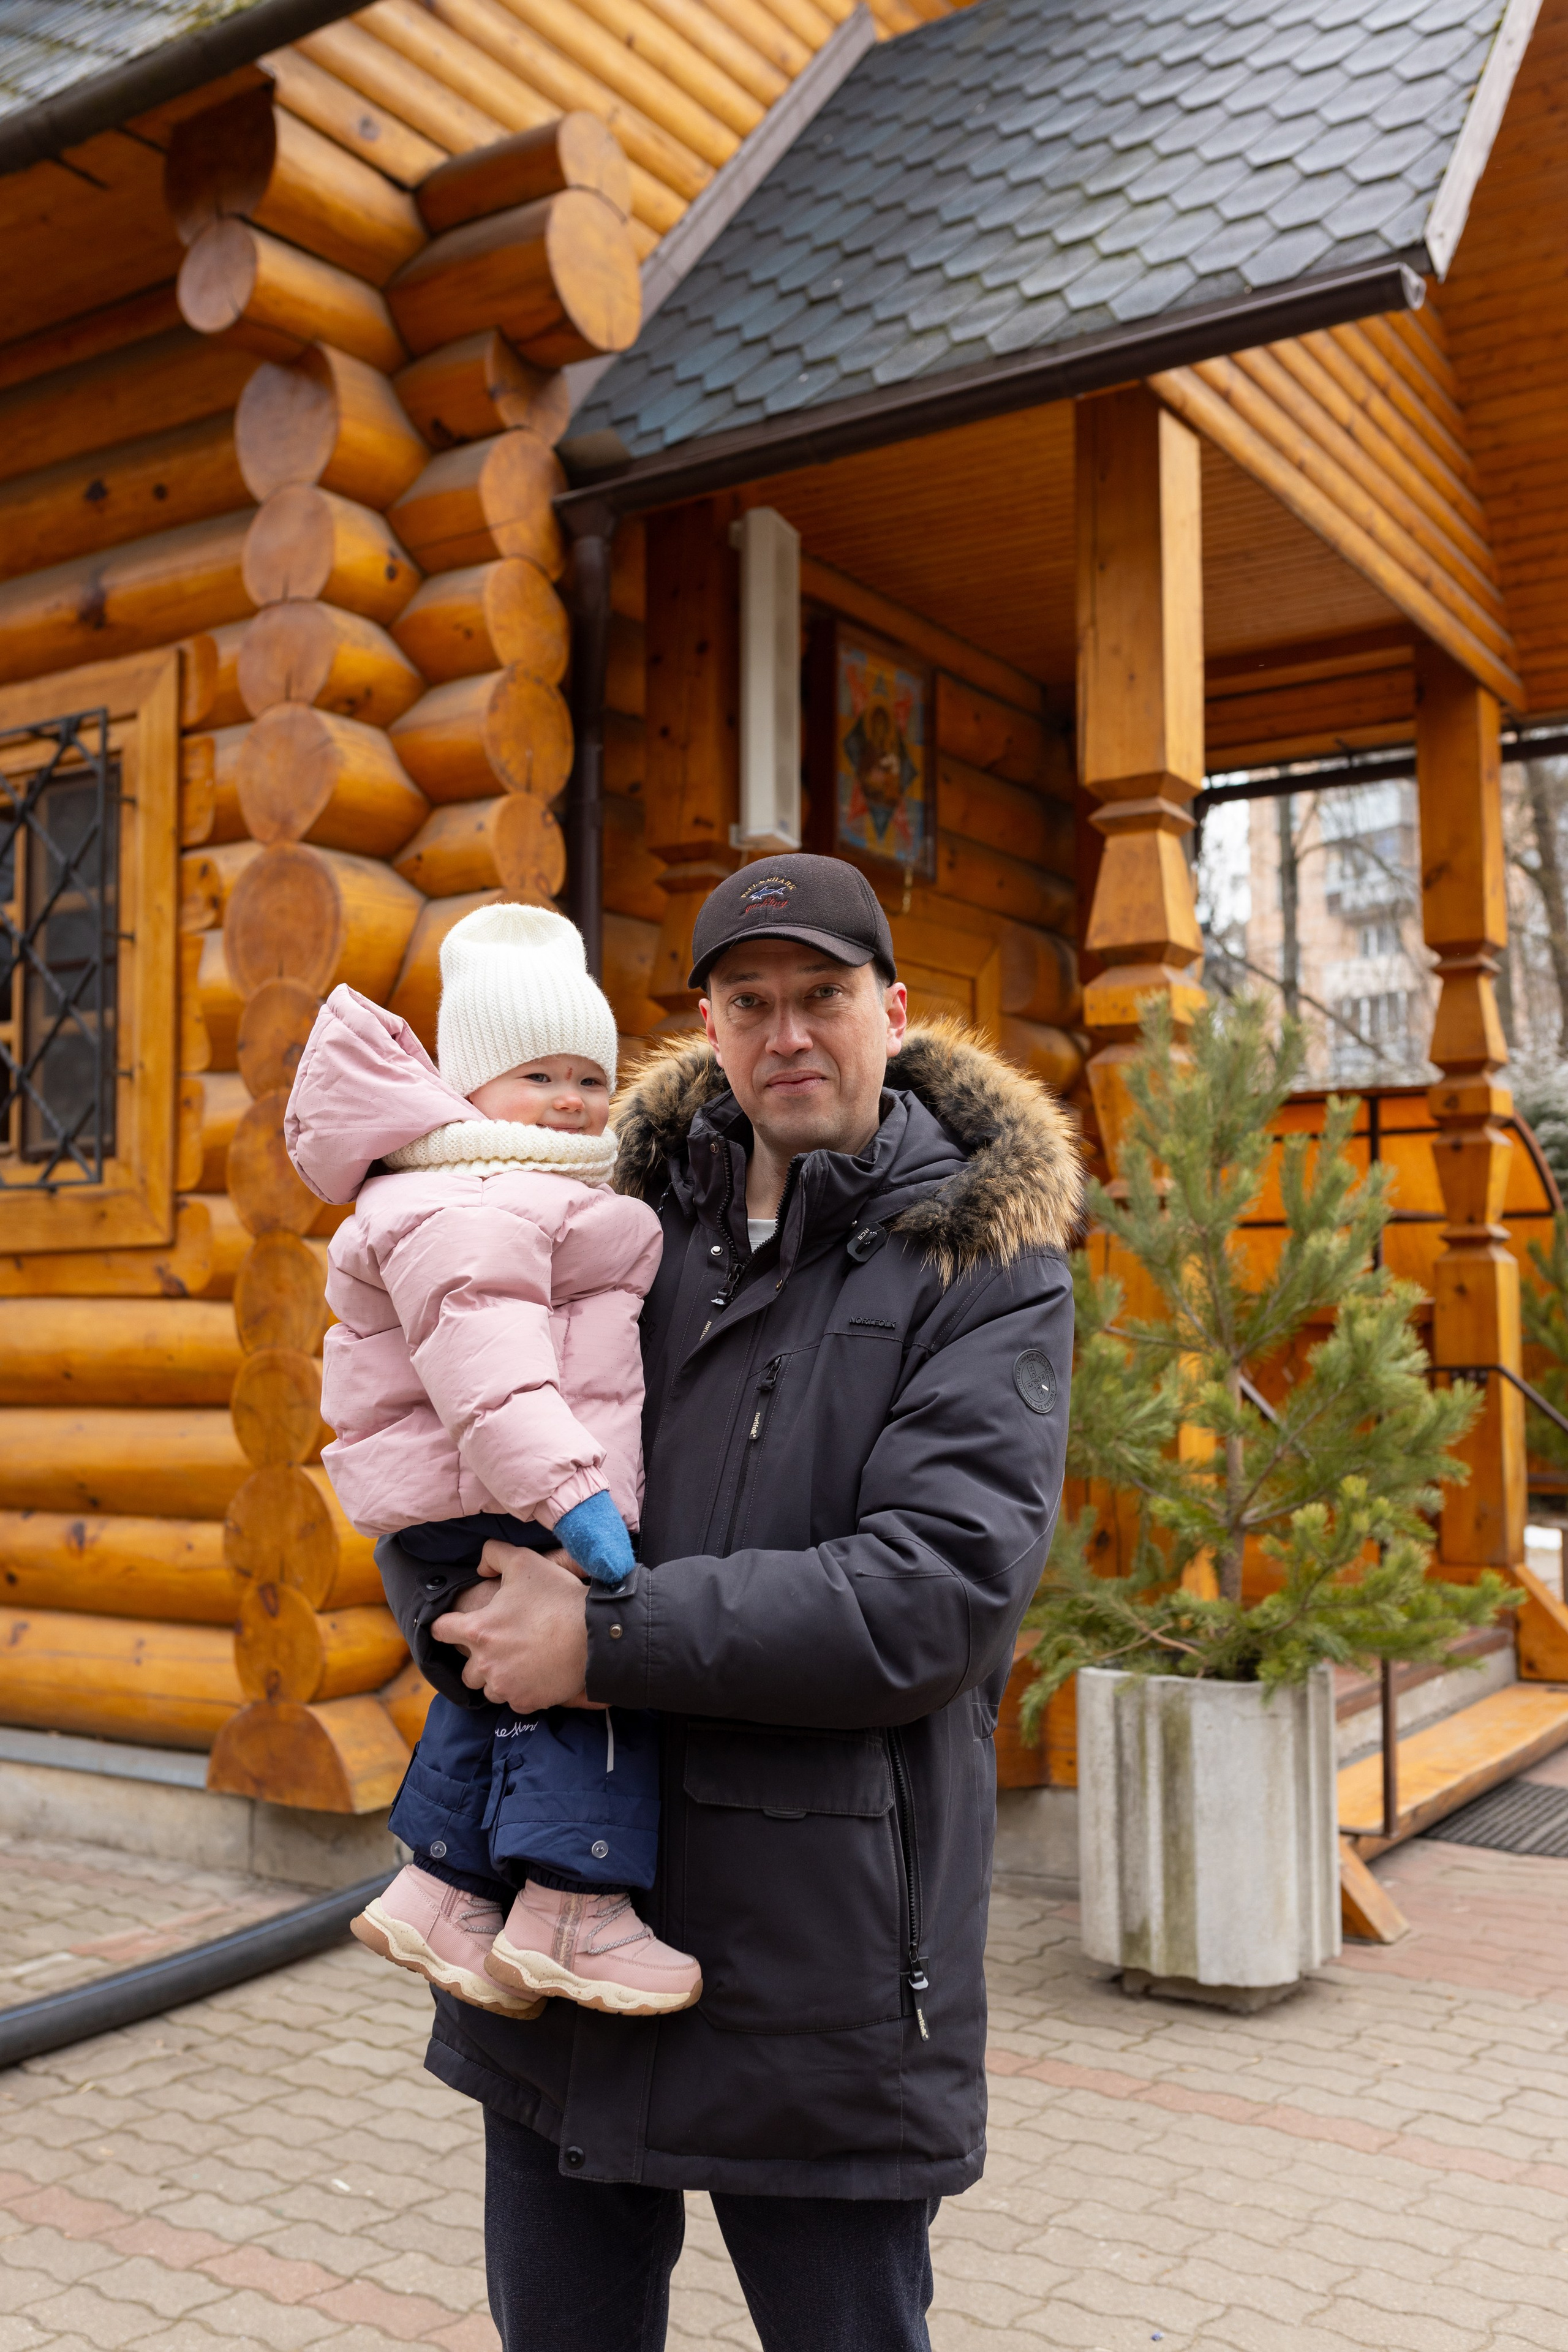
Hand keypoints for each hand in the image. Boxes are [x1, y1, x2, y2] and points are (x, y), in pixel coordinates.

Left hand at [432, 1541, 593, 1710]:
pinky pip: (514, 1702)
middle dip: (478, 1661)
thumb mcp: (524, 1561)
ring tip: (519, 1664)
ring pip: (489, 1690)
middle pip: (466, 1672)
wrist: (595, 1635)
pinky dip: (521, 1692)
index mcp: (478, 1630)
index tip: (454, 1626)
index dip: (446, 1626)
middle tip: (500, 1648)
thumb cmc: (557, 1598)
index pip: (441, 1630)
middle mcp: (485, 1664)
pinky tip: (536, 1676)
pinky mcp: (526, 1702)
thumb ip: (493, 1554)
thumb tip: (480, 1567)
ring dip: (498, 1679)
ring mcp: (506, 1686)